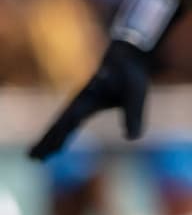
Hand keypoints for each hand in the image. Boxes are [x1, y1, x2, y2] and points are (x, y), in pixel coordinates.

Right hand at [28, 41, 151, 159]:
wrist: (127, 55)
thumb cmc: (131, 73)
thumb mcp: (135, 94)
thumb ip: (134, 116)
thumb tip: (132, 139)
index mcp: (89, 98)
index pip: (70, 120)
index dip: (60, 135)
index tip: (50, 150)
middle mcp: (80, 101)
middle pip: (59, 124)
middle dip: (47, 141)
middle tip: (33, 159)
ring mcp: (80, 102)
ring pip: (60, 124)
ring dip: (49, 139)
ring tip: (37, 157)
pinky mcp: (85, 104)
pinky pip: (67, 122)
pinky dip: (60, 134)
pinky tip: (57, 147)